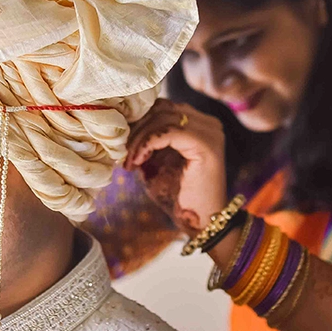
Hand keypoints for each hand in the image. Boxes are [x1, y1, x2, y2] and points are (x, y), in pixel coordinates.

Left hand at [124, 98, 227, 236]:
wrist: (201, 224)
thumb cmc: (177, 195)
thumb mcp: (155, 161)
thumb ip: (146, 141)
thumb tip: (120, 125)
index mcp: (198, 123)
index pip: (162, 106)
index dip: (138, 120)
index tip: (121, 142)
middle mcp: (208, 123)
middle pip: (162, 108)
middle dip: (136, 128)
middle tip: (122, 152)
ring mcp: (210, 132)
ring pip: (164, 117)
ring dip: (139, 138)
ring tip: (129, 161)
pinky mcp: (207, 145)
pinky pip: (170, 132)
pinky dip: (148, 143)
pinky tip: (138, 161)